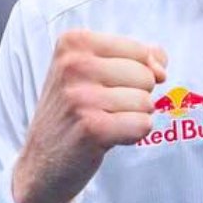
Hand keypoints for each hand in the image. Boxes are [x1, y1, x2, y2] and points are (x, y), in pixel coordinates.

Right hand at [12, 30, 166, 202]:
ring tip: (103, 122)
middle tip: (104, 108)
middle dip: (136, 96)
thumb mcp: (96, 71)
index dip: (137, 74)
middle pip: (146, 76)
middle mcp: (72, 64)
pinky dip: (132, 135)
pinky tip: (106, 138)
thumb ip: (138, 57)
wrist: (40, 161)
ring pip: (146, 101)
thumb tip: (161, 66)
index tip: (107, 87)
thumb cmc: (75, 110)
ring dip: (132, 117)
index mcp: (74, 42)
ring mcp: (79, 96)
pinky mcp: (90, 128)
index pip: (141, 51)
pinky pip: (142, 125)